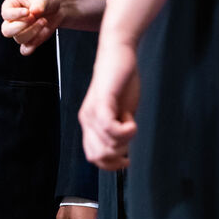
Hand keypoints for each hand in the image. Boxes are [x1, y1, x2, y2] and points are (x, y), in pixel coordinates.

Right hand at [1, 0, 63, 54]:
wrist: (59, 7)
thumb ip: (38, 4)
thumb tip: (34, 12)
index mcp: (10, 6)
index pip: (6, 14)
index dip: (16, 14)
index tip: (28, 12)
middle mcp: (12, 20)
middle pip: (7, 31)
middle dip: (22, 26)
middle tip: (34, 18)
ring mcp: (20, 32)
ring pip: (19, 39)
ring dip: (33, 31)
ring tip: (44, 21)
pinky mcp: (29, 41)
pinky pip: (25, 50)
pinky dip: (33, 45)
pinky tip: (41, 34)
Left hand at [79, 40, 138, 170]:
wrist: (118, 53)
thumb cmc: (122, 82)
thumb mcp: (120, 112)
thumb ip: (118, 130)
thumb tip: (123, 151)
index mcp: (89, 124)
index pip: (94, 157)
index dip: (111, 165)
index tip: (126, 160)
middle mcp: (86, 119)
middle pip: (99, 156)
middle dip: (120, 153)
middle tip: (129, 132)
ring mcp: (92, 111)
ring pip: (107, 145)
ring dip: (125, 139)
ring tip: (129, 119)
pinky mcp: (102, 101)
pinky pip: (109, 128)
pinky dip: (125, 131)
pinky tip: (131, 120)